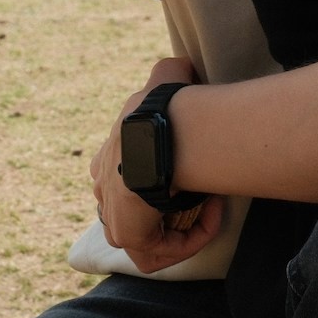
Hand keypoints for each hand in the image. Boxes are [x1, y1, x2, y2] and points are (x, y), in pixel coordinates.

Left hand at [90, 56, 223, 275]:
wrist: (156, 132)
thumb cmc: (160, 106)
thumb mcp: (164, 78)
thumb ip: (171, 71)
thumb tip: (183, 64)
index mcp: (107, 161)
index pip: (125, 180)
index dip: (157, 182)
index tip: (188, 173)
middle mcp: (105, 193)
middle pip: (136, 215)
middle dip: (168, 212)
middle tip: (201, 195)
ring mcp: (114, 218)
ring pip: (150, 239)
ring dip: (184, 228)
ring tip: (210, 206)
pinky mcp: (130, 237)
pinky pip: (162, 253)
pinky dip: (192, 238)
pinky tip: (212, 213)